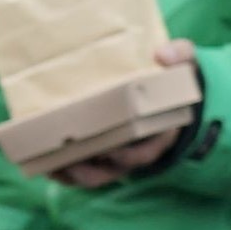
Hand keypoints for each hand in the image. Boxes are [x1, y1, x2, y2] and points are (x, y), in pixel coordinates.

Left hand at [47, 42, 203, 189]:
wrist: (171, 84)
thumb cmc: (174, 74)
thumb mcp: (185, 61)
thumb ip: (179, 54)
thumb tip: (163, 55)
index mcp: (162, 131)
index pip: (146, 151)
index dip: (129, 156)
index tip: (110, 151)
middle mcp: (140, 148)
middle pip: (115, 169)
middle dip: (92, 169)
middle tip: (68, 159)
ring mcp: (121, 154)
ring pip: (98, 175)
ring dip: (74, 174)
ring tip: (50, 166)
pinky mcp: (104, 152)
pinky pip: (86, 169)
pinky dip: (66, 171)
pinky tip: (45, 164)